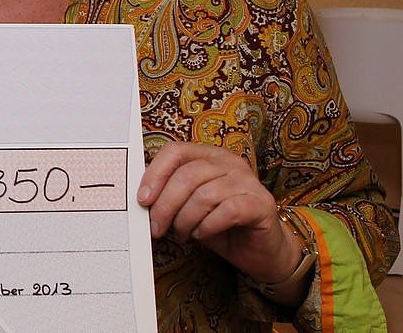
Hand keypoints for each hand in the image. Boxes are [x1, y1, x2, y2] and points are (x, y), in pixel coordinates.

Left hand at [138, 142, 305, 293]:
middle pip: (187, 175)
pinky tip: (201, 234)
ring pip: (204, 195)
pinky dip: (207, 226)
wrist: (260, 251)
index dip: (155, 174)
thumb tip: (141, 198)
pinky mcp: (261, 203)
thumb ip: (169, 196)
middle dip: (165, 205)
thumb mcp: (188, 207)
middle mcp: (229, 162)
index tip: (142, 200)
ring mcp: (248, 181)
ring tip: (182, 233)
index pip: (175, 151)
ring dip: (185, 219)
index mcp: (208, 155)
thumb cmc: (220, 226)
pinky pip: (226, 211)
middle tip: (157, 227)